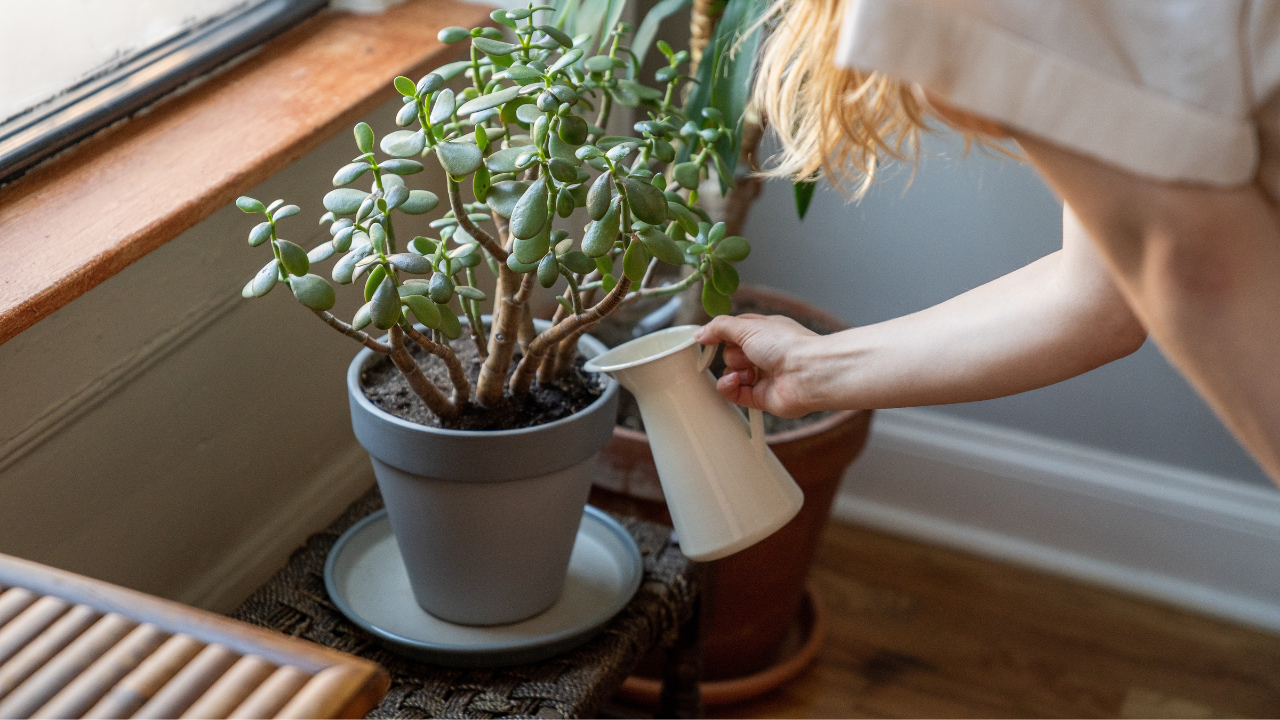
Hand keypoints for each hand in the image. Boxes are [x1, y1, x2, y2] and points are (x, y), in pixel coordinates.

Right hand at [694, 314, 818, 416]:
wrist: (807, 373)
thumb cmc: (786, 345)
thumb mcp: (747, 326)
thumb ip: (719, 328)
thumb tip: (700, 333)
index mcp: (765, 332)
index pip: (734, 332)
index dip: (721, 335)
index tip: (708, 338)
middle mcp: (764, 354)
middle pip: (730, 353)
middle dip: (733, 354)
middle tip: (746, 353)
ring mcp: (762, 376)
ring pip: (730, 373)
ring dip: (733, 371)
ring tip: (749, 371)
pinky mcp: (760, 397)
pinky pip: (733, 393)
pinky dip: (729, 387)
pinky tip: (737, 381)